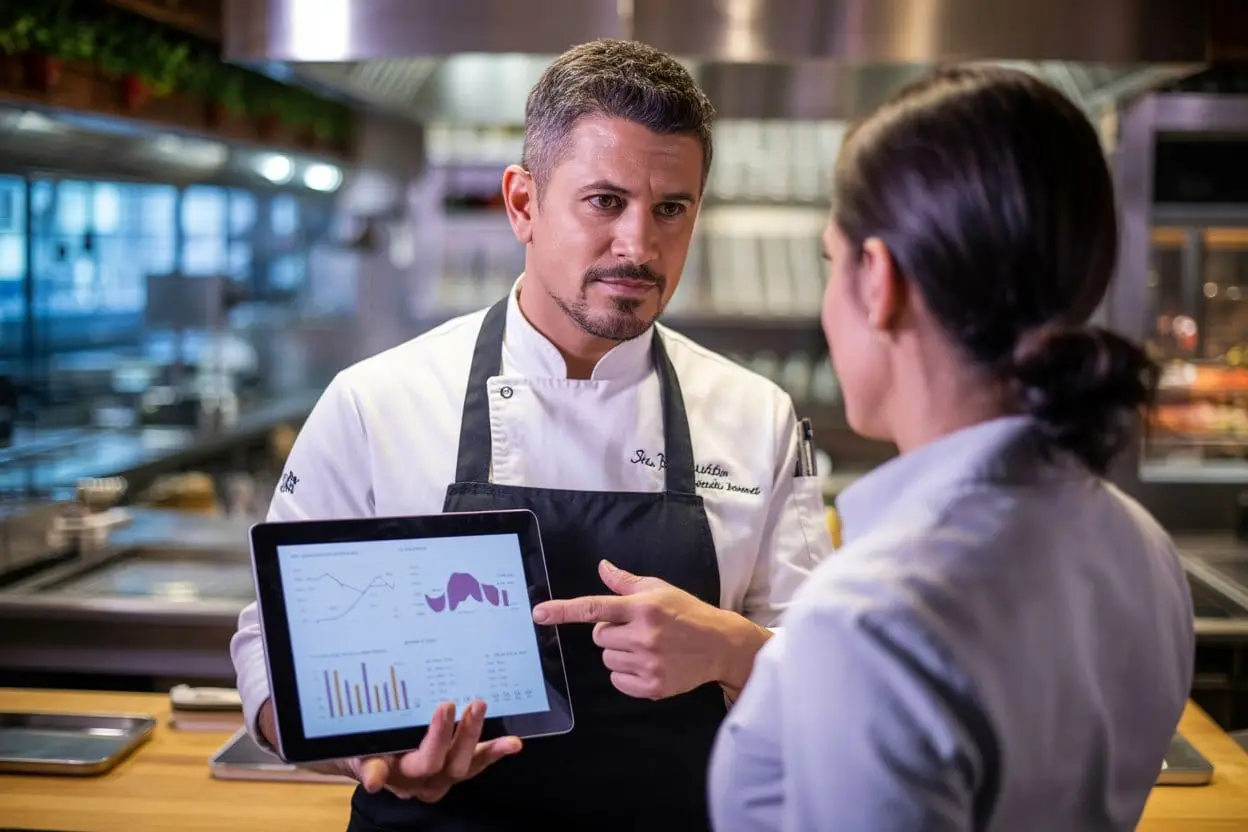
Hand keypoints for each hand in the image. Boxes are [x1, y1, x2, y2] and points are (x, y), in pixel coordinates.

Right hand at [260, 699, 521, 801]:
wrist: (369, 758)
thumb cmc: (365, 751)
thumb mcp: (359, 755)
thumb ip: (367, 766)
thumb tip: (373, 781)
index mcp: (403, 775)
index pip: (425, 760)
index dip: (437, 737)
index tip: (445, 706)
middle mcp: (428, 780)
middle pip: (451, 761)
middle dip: (464, 732)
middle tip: (473, 702)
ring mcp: (446, 774)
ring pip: (468, 763)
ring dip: (482, 741)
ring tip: (491, 718)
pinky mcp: (459, 765)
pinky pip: (479, 762)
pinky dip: (496, 752)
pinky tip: (514, 743)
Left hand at [532, 559, 768, 699]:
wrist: (721, 644)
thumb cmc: (688, 612)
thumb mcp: (659, 589)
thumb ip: (626, 582)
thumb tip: (602, 567)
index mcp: (642, 607)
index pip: (594, 608)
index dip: (563, 610)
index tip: (539, 613)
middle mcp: (643, 634)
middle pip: (598, 637)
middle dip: (611, 633)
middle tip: (636, 630)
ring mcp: (648, 663)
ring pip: (607, 659)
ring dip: (619, 653)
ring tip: (646, 647)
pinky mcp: (653, 686)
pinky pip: (618, 681)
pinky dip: (626, 675)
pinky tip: (648, 664)